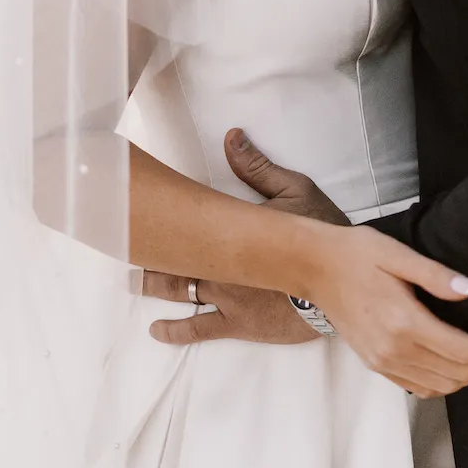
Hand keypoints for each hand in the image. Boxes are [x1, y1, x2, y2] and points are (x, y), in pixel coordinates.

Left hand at [144, 129, 351, 346]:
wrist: (340, 282)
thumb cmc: (319, 232)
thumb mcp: (295, 191)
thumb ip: (258, 167)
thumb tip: (231, 136)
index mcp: (232, 231)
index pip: (187, 223)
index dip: (160, 220)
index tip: (134, 213)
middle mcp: (221, 264)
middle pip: (175, 257)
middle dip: (149, 253)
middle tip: (126, 248)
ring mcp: (226, 296)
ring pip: (179, 290)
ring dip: (154, 286)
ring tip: (133, 282)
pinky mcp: (238, 323)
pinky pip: (199, 328)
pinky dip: (175, 330)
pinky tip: (156, 331)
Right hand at [304, 224, 467, 398]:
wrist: (314, 268)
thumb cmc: (355, 255)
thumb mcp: (398, 254)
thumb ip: (437, 276)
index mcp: (404, 323)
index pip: (464, 351)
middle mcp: (394, 350)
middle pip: (457, 374)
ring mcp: (383, 362)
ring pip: (440, 386)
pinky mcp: (376, 364)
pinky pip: (419, 387)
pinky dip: (446, 383)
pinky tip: (460, 368)